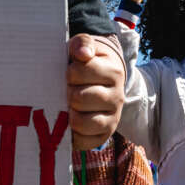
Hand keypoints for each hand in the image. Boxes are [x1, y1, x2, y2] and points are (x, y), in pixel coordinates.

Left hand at [67, 34, 124, 149]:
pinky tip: (69, 122)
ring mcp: (113, 118)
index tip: (70, 71)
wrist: (99, 80)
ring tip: (69, 106)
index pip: (80, 72)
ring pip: (81, 122)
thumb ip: (83, 43)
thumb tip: (83, 54)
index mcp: (113, 72)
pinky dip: (72, 134)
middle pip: (79, 98)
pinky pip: (83, 141)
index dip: (69, 72)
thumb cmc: (85, 62)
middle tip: (68, 90)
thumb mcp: (84, 46)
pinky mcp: (104, 135)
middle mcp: (117, 97)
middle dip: (67, 93)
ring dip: (68, 114)